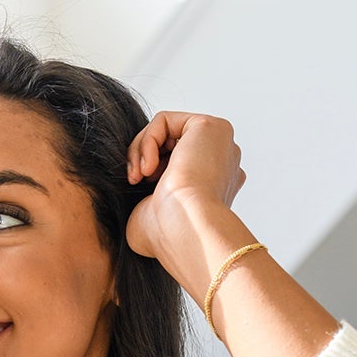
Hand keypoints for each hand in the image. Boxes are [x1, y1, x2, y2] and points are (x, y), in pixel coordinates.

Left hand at [124, 111, 246, 281]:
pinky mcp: (209, 126)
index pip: (175, 166)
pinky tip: (147, 167)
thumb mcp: (148, 216)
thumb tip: (135, 180)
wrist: (184, 230)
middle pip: (170, 145)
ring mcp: (218, 144)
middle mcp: (221, 164)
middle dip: (145, 159)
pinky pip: (164, 121)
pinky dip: (147, 140)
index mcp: (213, 188)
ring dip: (141, 151)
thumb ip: (145, 196)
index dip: (151, 175)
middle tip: (135, 182)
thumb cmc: (167, 235)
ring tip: (137, 176)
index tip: (140, 192)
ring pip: (165, 132)